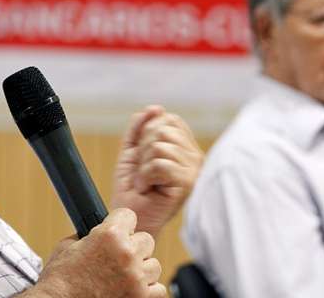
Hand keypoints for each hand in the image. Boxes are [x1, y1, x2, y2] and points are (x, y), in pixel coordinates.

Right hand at [25, 208, 166, 297]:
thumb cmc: (60, 281)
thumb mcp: (68, 246)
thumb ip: (90, 234)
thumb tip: (99, 230)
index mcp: (109, 235)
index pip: (129, 216)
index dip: (121, 223)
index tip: (119, 230)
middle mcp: (127, 255)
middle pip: (146, 240)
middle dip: (133, 247)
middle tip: (118, 257)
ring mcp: (136, 279)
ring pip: (154, 265)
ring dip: (141, 269)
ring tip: (123, 276)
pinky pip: (158, 289)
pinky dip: (147, 290)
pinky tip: (130, 289)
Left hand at [111, 106, 202, 237]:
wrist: (128, 215)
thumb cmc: (132, 185)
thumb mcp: (132, 148)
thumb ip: (141, 125)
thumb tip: (157, 107)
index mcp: (185, 146)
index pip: (169, 119)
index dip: (147, 133)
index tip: (144, 156)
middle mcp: (195, 156)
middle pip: (162, 130)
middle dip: (143, 150)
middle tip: (144, 172)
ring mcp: (194, 170)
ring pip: (159, 146)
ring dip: (143, 166)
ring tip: (146, 182)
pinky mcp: (188, 183)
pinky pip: (159, 164)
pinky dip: (144, 177)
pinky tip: (147, 189)